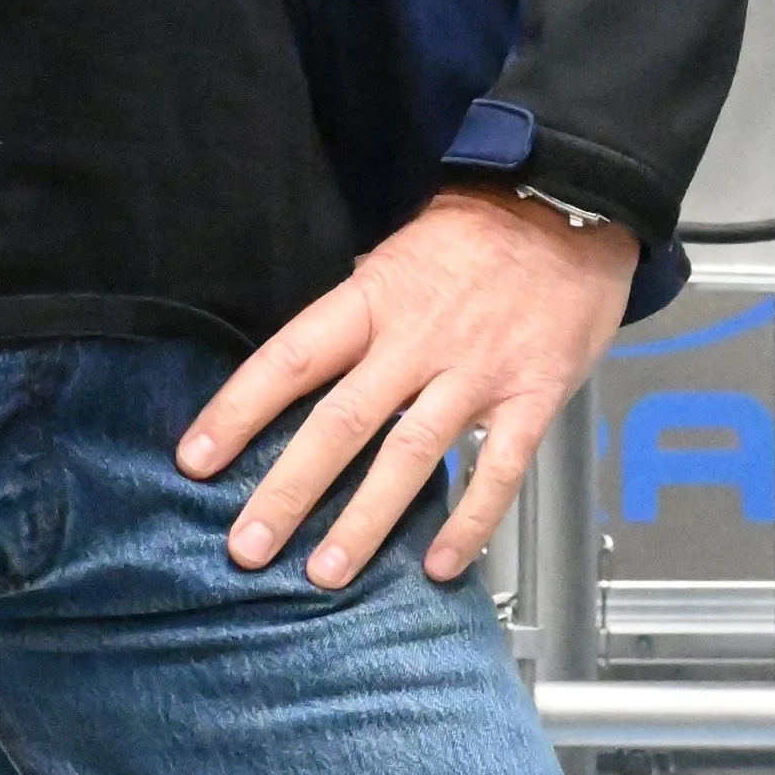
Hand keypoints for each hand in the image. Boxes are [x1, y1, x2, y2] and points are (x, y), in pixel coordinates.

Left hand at [177, 184, 637, 586]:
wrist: (579, 202)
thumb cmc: (486, 226)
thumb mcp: (406, 247)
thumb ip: (364, 304)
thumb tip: (315, 357)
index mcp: (379, 296)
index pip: (292, 358)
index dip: (238, 410)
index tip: (194, 460)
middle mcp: (420, 338)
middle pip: (341, 421)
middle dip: (288, 489)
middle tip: (246, 547)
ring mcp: (477, 372)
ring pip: (410, 455)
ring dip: (364, 521)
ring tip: (324, 573)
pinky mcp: (532, 396)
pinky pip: (497, 471)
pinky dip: (469, 523)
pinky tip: (439, 566)